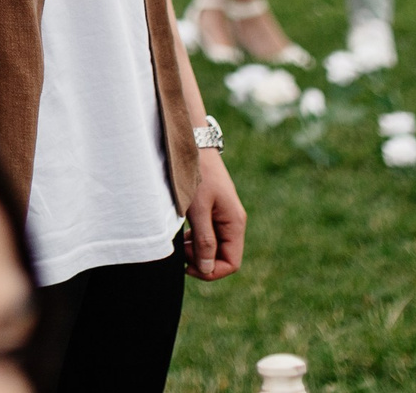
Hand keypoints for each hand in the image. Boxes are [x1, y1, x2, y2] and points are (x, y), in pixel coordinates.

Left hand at [184, 149, 245, 279]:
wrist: (194, 145)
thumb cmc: (196, 175)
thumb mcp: (198, 210)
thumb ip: (204, 241)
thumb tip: (208, 269)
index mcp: (235, 223)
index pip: (231, 263)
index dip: (211, 272)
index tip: (188, 267)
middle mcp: (233, 222)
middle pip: (224, 257)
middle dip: (203, 261)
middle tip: (181, 253)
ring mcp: (224, 216)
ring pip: (215, 246)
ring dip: (198, 250)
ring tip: (180, 242)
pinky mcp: (214, 210)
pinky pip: (209, 234)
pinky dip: (196, 239)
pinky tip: (184, 233)